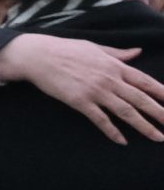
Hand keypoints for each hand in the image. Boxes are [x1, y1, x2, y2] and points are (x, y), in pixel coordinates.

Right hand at [0, 34, 163, 143]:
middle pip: (141, 99)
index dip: (162, 93)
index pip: (146, 81)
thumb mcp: (95, 48)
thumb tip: (138, 52)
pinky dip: (112, 131)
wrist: (39, 56)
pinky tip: (122, 141)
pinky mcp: (80, 101)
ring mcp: (95, 91)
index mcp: (115, 65)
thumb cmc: (66, 49)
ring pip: (126, 112)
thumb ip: (118, 54)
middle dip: (159, 113)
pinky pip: (100, 119)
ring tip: (157, 137)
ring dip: (143, 126)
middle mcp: (110, 79)